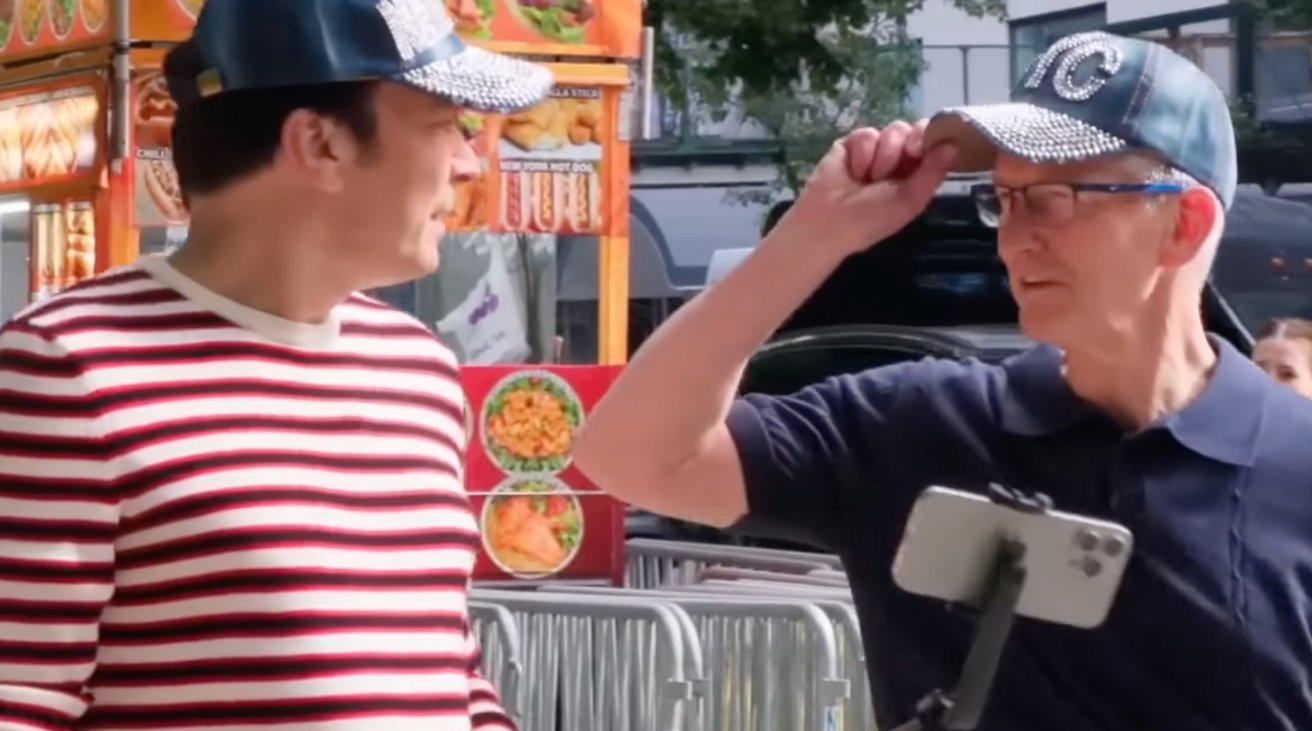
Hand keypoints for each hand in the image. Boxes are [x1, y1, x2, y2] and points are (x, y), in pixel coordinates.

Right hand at [778, 120, 956, 255]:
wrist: (830, 222)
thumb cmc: (872, 219)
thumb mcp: (910, 200)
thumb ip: (933, 172)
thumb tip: (953, 145)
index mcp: (916, 172)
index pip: (932, 142)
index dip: (931, 138)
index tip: (921, 149)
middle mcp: (899, 158)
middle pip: (913, 130)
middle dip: (906, 146)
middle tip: (894, 167)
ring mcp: (875, 149)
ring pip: (892, 130)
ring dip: (883, 156)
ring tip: (869, 179)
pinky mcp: (852, 144)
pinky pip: (866, 133)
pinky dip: (862, 154)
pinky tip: (855, 172)